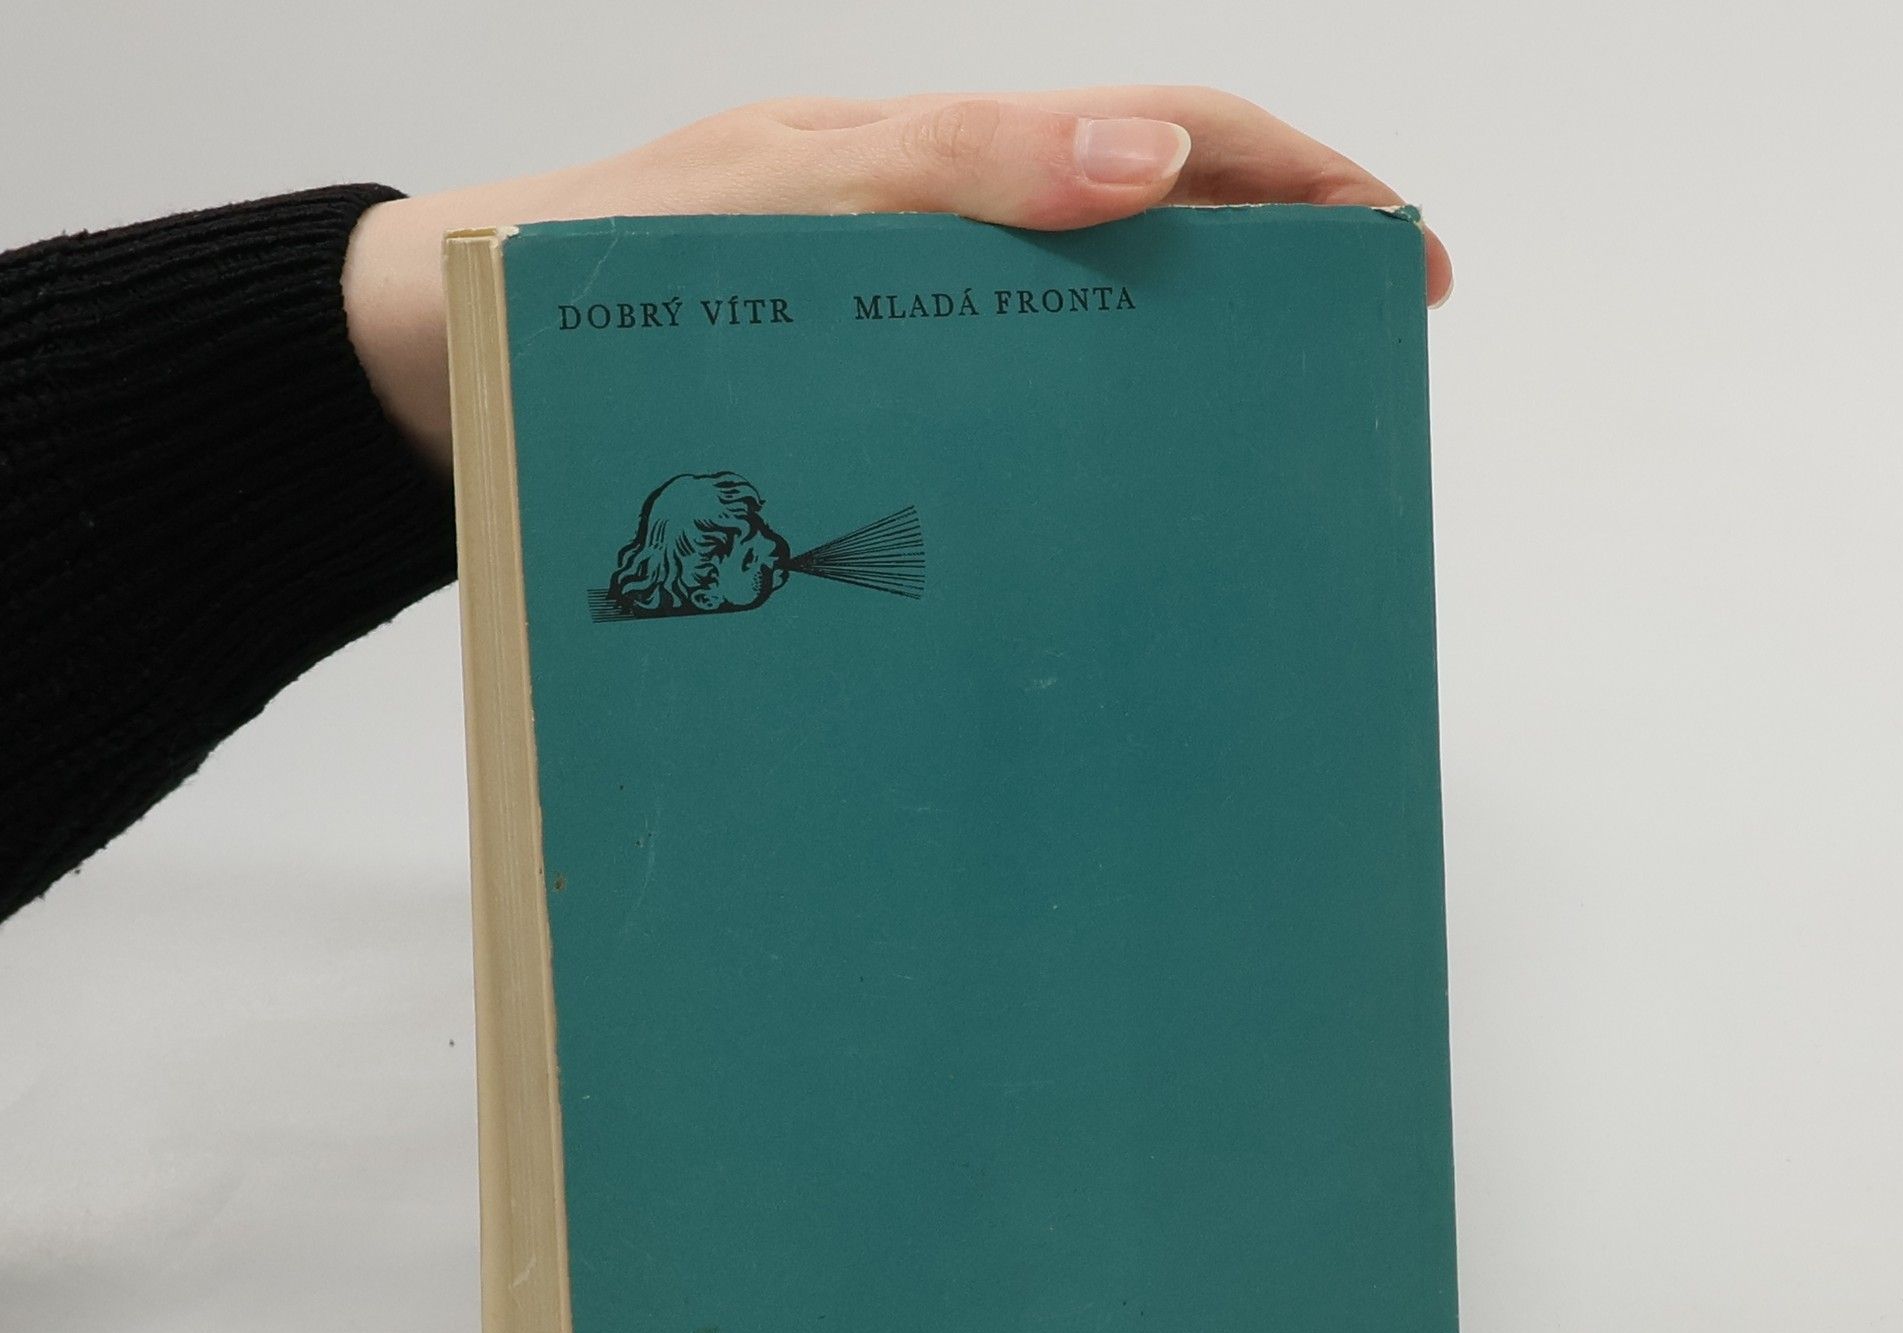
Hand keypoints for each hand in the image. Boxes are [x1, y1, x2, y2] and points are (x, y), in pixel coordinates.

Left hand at [343, 87, 1451, 470]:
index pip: (1162, 144)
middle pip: (1138, 260)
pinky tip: (1085, 556)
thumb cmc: (579, 271)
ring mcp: (892, 361)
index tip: (1404, 264)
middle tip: (1340, 402)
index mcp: (931, 171)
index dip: (1300, 190)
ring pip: (1070, 369)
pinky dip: (1056, 490)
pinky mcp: (843, 449)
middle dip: (1261, 307)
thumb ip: (950, 167)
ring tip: (1240, 497)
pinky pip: (982, 457)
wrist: (436, 379)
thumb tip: (1153, 164)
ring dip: (1166, 413)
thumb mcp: (770, 193)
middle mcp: (927, 267)